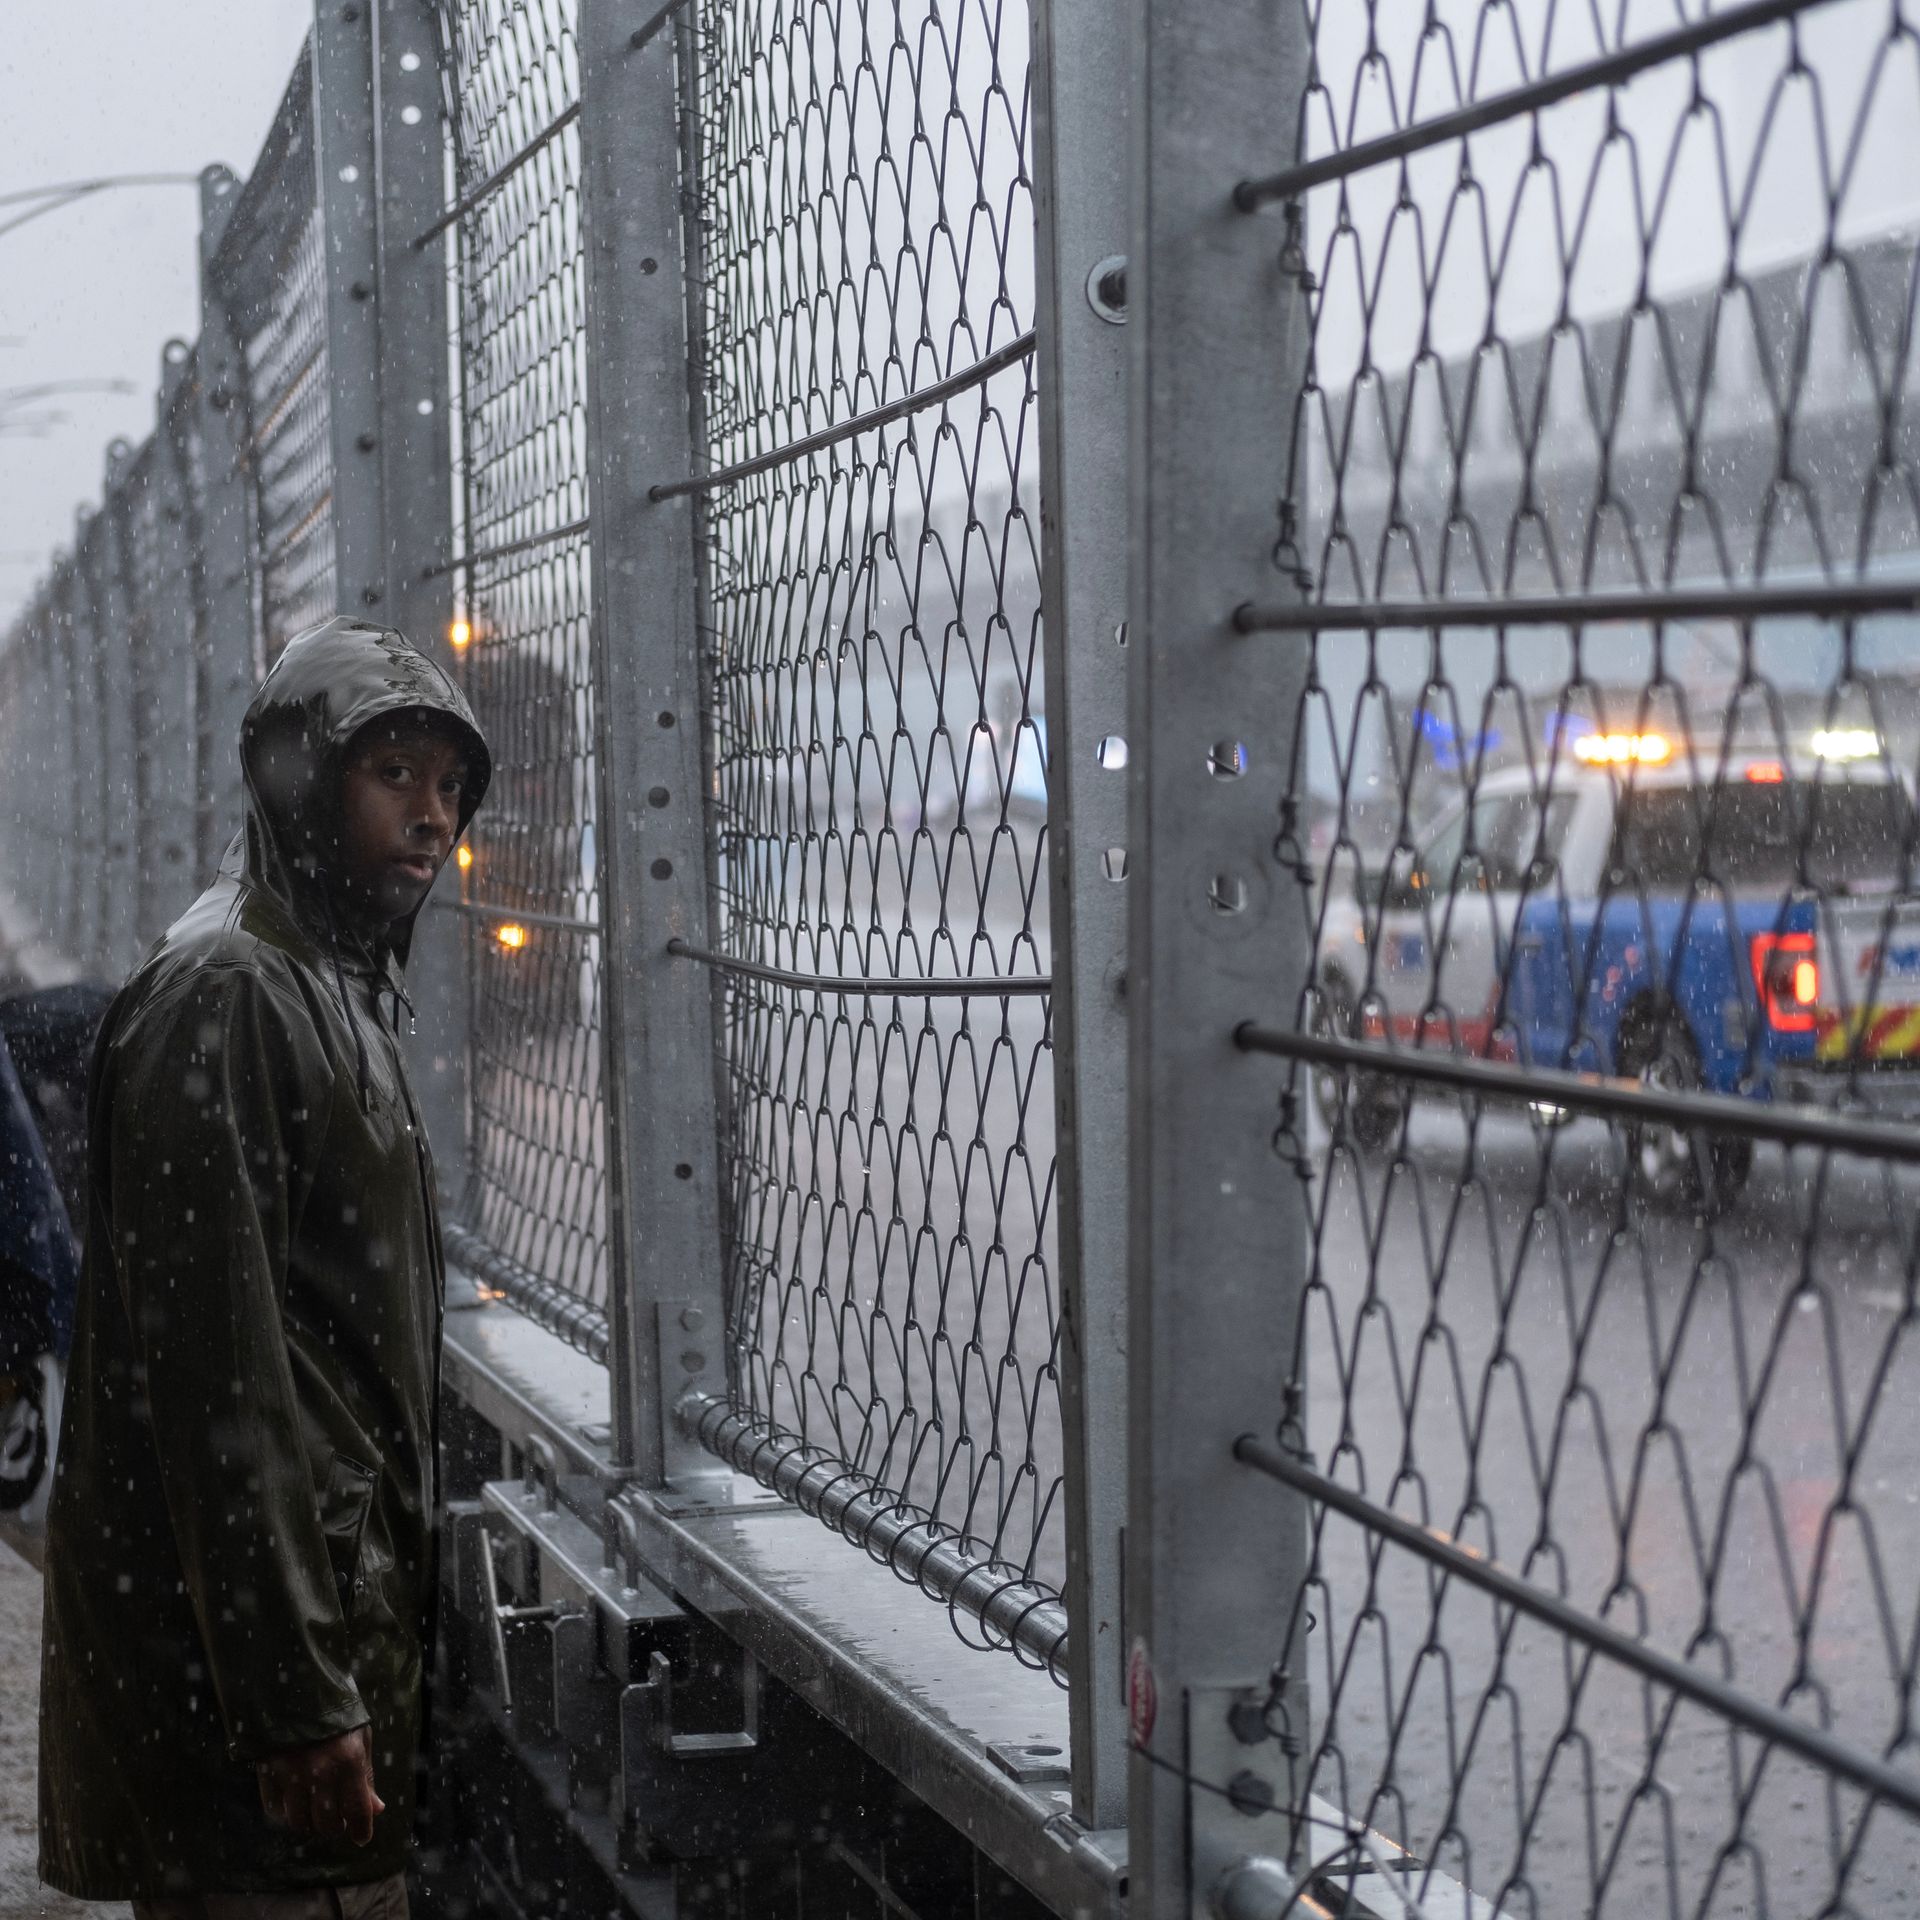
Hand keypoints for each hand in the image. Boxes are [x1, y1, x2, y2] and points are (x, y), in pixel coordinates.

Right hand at [256, 1725, 383, 1844]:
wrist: (295, 1688)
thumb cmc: (336, 1713)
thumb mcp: (360, 1738)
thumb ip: (366, 1775)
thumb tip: (376, 1809)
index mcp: (349, 1760)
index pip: (357, 1809)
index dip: (361, 1829)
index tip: (362, 1838)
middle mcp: (320, 1772)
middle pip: (327, 1823)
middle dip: (336, 1827)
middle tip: (339, 1822)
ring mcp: (291, 1774)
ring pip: (300, 1822)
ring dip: (310, 1824)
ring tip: (317, 1814)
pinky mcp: (268, 1773)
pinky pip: (275, 1810)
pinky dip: (286, 1814)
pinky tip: (295, 1804)